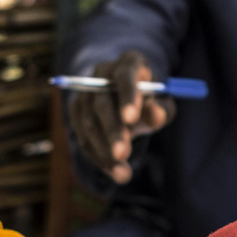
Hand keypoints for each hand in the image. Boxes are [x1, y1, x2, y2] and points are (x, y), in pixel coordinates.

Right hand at [66, 50, 173, 184]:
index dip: (127, 96)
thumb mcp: (161, 104)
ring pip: (88, 123)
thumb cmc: (149, 101)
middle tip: (123, 153)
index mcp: (128, 63)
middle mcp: (102, 74)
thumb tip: (157, 115)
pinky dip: (99, 158)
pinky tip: (115, 172)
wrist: (127, 99)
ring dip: (104, 150)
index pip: (125, 76)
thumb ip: (161, 110)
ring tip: (123, 174)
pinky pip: (83, 138)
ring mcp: (85, 93)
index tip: (131, 118)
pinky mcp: (76, 112)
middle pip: (102, 102)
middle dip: (112, 130)